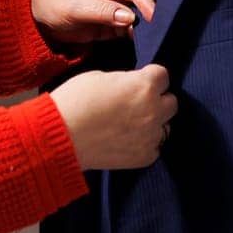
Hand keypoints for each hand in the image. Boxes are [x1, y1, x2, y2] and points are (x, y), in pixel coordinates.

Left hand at [32, 0, 156, 44]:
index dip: (146, 1)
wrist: (35, 18)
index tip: (155, 17)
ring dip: (146, 29)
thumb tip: (131, 17)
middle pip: (141, 2)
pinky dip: (137, 39)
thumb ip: (102, 11)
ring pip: (138, 18)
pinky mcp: (112, 26)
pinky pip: (129, 32)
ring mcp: (115, 9)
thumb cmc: (51, 2)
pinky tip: (144, 46)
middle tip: (162, 32)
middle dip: (151, 16)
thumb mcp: (74, 5)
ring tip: (155, 42)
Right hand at [50, 65, 176, 169]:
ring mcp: (151, 136)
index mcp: (144, 86)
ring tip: (130, 124)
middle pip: (171, 102)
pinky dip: (144, 143)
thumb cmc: (75, 101)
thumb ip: (125, 80)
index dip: (150, 77)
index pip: (164, 75)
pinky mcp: (144, 157)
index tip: (140, 80)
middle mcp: (153, 111)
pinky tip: (126, 140)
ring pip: (165, 126)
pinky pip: (154, 147)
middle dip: (157, 100)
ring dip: (153, 123)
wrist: (61, 137)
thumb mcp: (100, 76)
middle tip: (137, 102)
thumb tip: (131, 86)